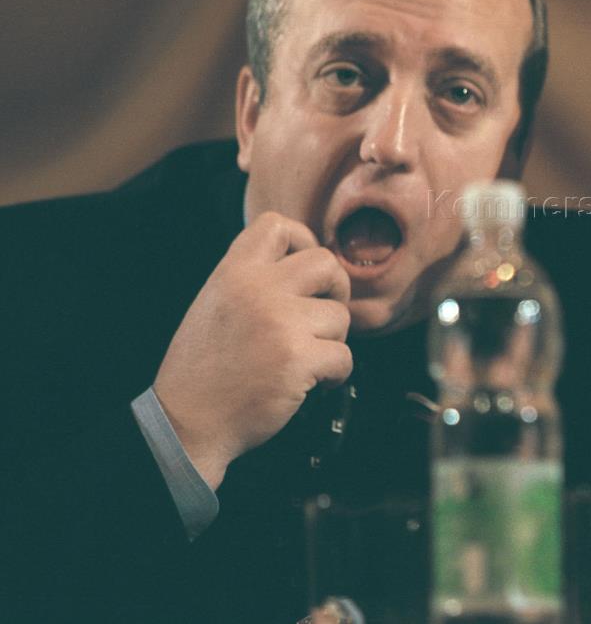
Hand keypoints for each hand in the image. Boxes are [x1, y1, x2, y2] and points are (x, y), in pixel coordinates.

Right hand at [154, 212, 352, 488]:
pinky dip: (336, 373)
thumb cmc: (204, 370)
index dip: (303, 241)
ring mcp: (280, 322)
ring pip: (341, 317)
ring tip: (306, 358)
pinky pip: (345, 357)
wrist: (186, 423)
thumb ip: (253, 281)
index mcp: (233, 272)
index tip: (306, 273)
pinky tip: (314, 382)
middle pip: (326, 263)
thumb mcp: (216, 305)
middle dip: (336, 290)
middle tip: (323, 315)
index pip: (277, 224)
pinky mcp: (298, 358)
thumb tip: (305, 265)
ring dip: (332, 341)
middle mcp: (257, 290)